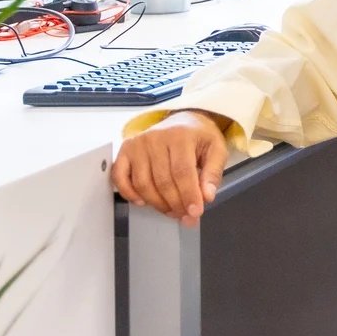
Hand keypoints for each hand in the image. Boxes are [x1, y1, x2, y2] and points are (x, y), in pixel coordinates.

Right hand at [110, 110, 229, 226]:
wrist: (182, 120)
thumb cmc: (199, 136)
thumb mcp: (216, 149)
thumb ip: (213, 173)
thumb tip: (207, 196)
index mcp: (181, 136)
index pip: (182, 172)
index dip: (189, 195)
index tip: (195, 212)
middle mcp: (155, 138)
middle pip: (162, 181)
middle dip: (175, 204)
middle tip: (185, 216)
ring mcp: (137, 144)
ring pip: (143, 184)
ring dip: (156, 203)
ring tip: (171, 211)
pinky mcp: (125, 150)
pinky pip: (120, 177)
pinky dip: (129, 193)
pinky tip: (143, 202)